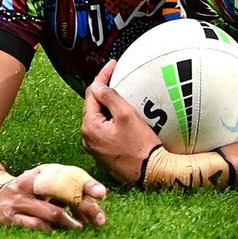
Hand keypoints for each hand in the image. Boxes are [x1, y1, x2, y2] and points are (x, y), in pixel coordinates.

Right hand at [0, 164, 106, 231]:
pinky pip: (33, 225)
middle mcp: (30, 184)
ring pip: (50, 212)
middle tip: (100, 219)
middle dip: (84, 207)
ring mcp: (19, 201)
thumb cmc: (28, 193)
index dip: (86, 184)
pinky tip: (56, 233)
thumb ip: (67, 192)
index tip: (102, 193)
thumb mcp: (44, 186)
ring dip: (69, 222)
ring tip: (80, 228)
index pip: (68, 175)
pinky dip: (48, 230)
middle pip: (63, 194)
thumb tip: (96, 202)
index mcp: (41, 172)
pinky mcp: (9, 218)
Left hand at [81, 59, 161, 184]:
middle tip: (116, 76)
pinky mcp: (104, 153)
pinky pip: (104, 130)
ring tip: (121, 95)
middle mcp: (87, 137)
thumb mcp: (127, 116)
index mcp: (90, 126)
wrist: (150, 172)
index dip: (102, 77)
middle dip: (103, 91)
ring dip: (107, 106)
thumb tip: (97, 86)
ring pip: (98, 118)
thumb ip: (110, 98)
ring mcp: (94, 147)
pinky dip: (110, 119)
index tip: (112, 65)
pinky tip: (122, 117)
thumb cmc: (140, 147)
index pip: (91, 94)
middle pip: (93, 106)